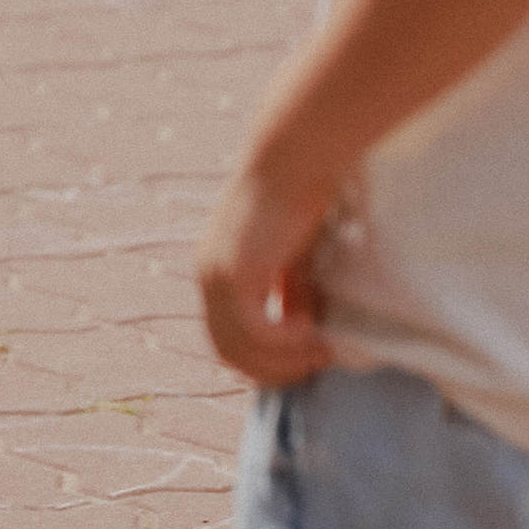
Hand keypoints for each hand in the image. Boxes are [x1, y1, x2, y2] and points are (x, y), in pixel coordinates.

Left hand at [197, 158, 339, 386]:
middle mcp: (208, 275)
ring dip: (282, 361)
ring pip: (239, 346)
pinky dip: (284, 342)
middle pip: (228, 350)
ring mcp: (216, 275)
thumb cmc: (301, 197)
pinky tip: (313, 333)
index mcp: (216, 270)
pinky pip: (255, 330)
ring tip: (321, 353)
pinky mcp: (235, 273)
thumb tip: (309, 330)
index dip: (264, 358)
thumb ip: (294, 292)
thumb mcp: (296, 257)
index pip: (226, 336)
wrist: (294, 159)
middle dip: (272, 369)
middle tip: (313, 368)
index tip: (305, 359)